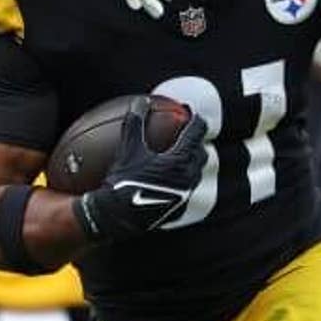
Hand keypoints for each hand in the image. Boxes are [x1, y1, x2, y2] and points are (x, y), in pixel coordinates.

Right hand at [74, 97, 208, 241]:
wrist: (119, 217)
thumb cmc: (123, 182)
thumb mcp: (127, 150)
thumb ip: (136, 124)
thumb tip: (140, 102)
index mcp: (180, 160)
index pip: (196, 133)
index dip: (195, 120)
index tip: (190, 113)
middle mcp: (187, 177)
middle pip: (201, 154)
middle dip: (196, 142)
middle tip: (187, 135)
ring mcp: (184, 195)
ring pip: (195, 174)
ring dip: (190, 162)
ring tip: (179, 156)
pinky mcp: (177, 209)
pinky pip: (185, 191)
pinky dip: (180, 181)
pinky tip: (168, 181)